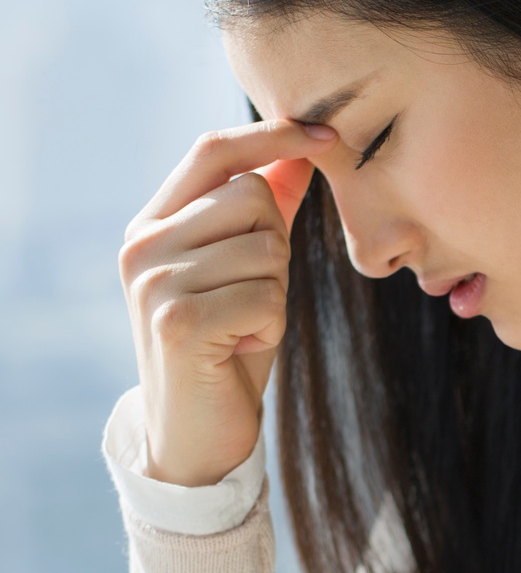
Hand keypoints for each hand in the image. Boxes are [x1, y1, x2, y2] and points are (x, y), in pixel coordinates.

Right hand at [119, 119, 335, 486]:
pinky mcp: (179, 323)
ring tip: (244, 326)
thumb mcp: (247, 271)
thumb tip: (300, 150)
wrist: (197, 437)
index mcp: (152, 224)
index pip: (212, 152)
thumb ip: (265, 212)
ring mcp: (155, 282)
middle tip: (254, 297)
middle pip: (252, 196)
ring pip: (266, 248)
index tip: (325, 135)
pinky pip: (267, 296)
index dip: (271, 135)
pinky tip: (242, 348)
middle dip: (278, 245)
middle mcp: (143, 245)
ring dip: (276, 293)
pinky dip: (272, 326)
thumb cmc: (227, 350)